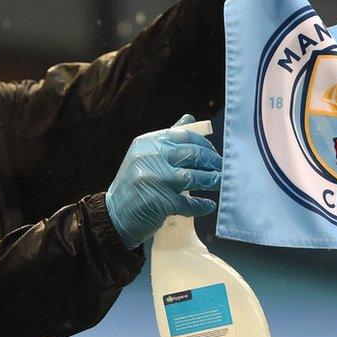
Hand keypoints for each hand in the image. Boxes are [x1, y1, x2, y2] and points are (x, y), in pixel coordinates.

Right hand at [106, 115, 221, 249]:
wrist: (114, 217)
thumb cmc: (134, 185)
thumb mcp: (145, 156)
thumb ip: (168, 139)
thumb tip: (190, 119)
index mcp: (147, 143)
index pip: (184, 136)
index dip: (205, 144)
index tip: (214, 153)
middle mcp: (150, 158)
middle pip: (192, 154)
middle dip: (213, 162)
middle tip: (223, 169)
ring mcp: (155, 180)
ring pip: (194, 177)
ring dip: (212, 181)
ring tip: (220, 183)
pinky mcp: (161, 202)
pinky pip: (189, 203)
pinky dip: (202, 206)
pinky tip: (209, 206)